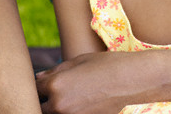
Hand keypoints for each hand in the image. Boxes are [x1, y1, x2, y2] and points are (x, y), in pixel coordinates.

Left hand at [36, 51, 156, 113]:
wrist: (135, 81)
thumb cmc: (108, 65)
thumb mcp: (79, 61)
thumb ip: (56, 71)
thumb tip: (39, 78)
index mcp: (56, 85)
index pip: (34, 88)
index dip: (38, 83)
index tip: (43, 82)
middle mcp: (60, 105)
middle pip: (39, 107)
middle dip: (43, 99)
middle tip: (51, 92)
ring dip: (55, 107)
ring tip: (71, 96)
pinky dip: (70, 111)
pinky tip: (81, 102)